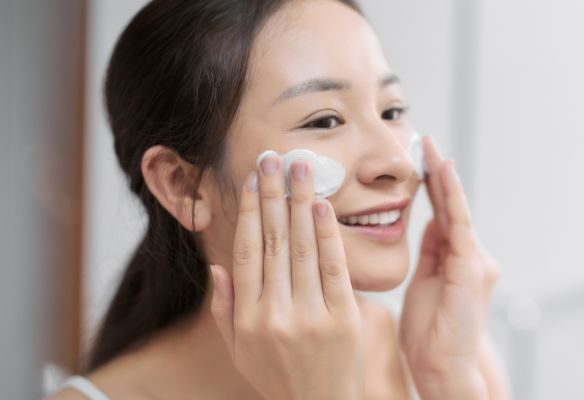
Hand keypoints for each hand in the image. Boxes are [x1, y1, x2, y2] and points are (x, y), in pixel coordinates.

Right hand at [208, 155, 363, 399]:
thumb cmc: (279, 378)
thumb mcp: (240, 351)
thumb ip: (226, 309)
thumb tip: (217, 266)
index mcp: (247, 317)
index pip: (246, 251)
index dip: (248, 211)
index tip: (251, 179)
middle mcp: (275, 313)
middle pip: (272, 241)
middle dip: (273, 195)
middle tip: (275, 157)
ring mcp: (310, 316)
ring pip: (302, 248)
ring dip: (300, 203)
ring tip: (302, 168)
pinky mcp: (343, 319)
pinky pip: (334, 268)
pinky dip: (328, 235)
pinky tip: (323, 207)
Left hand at [400, 136, 500, 398]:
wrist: (441, 366)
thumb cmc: (430, 332)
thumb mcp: (424, 283)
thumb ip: (431, 252)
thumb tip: (430, 222)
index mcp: (457, 260)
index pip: (443, 214)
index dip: (432, 186)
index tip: (419, 158)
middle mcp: (471, 256)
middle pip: (451, 206)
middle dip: (438, 173)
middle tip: (424, 140)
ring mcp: (475, 261)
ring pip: (456, 210)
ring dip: (443, 177)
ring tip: (430, 148)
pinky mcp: (472, 268)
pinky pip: (459, 224)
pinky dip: (451, 197)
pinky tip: (442, 173)